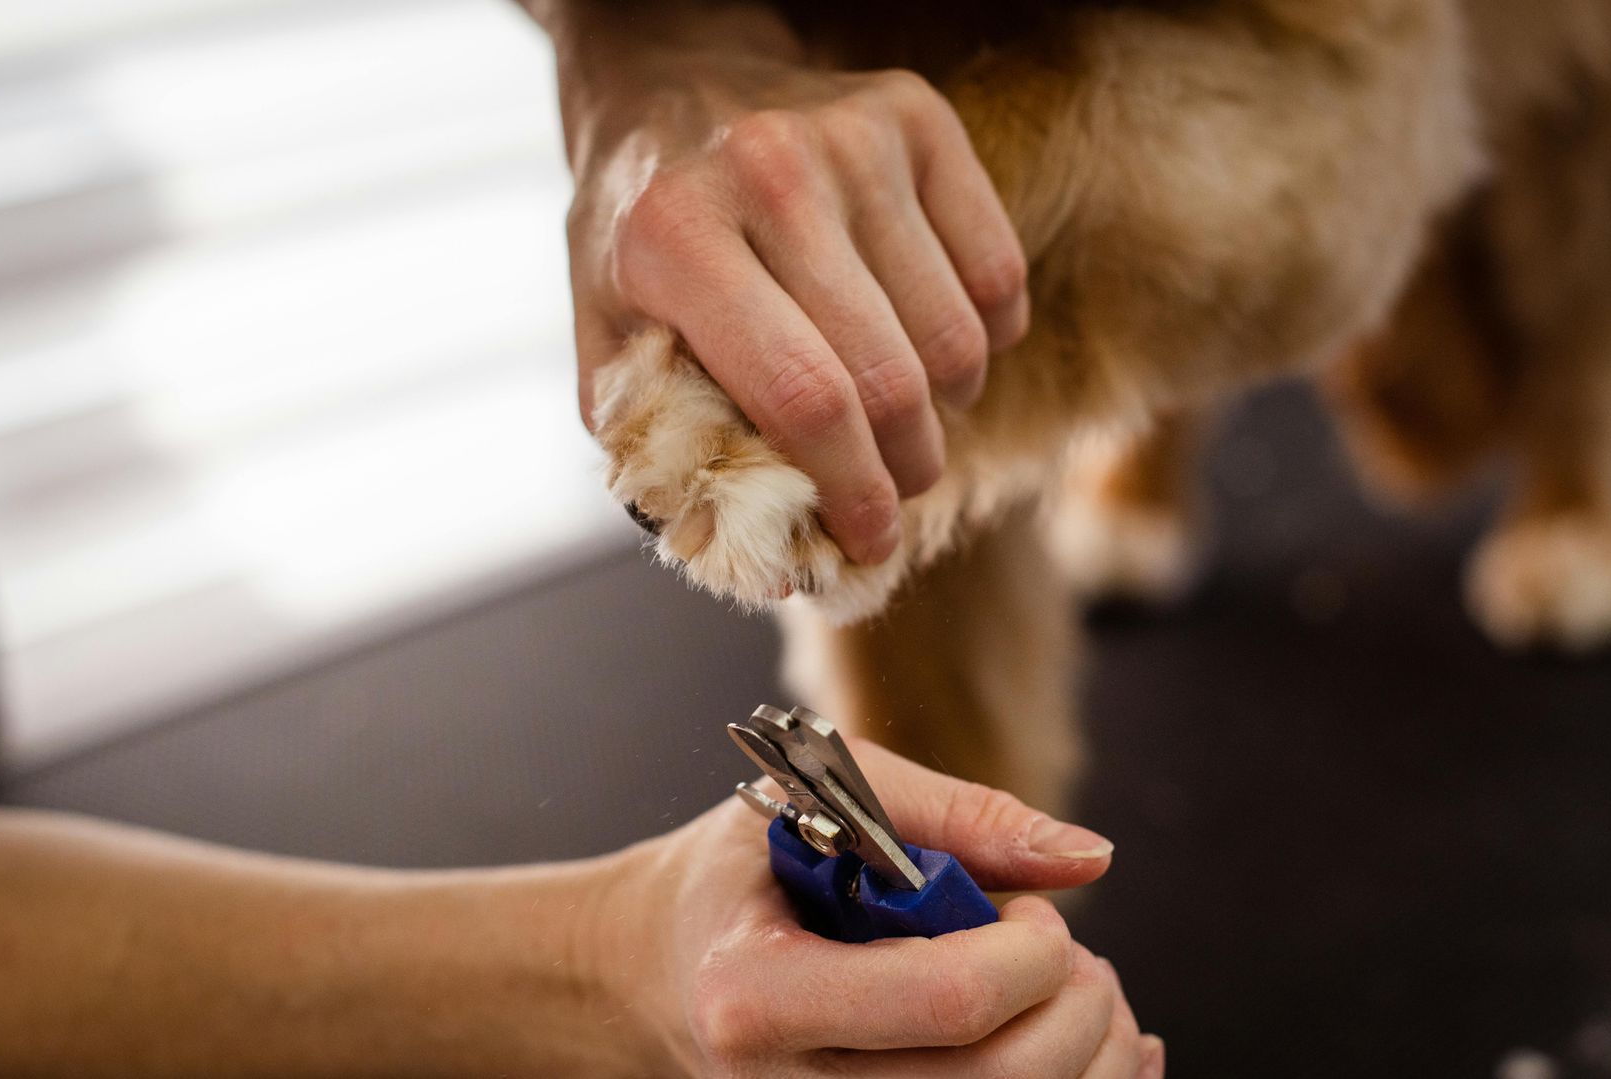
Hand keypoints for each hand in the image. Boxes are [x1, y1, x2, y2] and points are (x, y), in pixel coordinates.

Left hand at [562, 40, 1028, 565]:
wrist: (672, 87)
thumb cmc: (643, 240)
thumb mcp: (611, 342)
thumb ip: (666, 453)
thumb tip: (774, 562)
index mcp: (674, 236)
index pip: (804, 399)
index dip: (851, 493)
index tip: (870, 542)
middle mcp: (769, 171)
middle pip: (890, 380)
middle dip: (904, 470)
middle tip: (892, 492)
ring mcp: (855, 136)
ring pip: (957, 338)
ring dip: (944, 408)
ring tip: (898, 406)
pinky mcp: (920, 117)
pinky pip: (999, 275)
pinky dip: (983, 338)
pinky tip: (928, 337)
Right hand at [598, 741, 1162, 1076]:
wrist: (657, 970)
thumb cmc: (745, 875)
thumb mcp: (819, 801)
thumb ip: (957, 816)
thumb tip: (1088, 857)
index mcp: (757, 994)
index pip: (949, 1000)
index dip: (1031, 950)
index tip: (1032, 910)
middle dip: (1078, 1006)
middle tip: (1067, 953)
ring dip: (1090, 1053)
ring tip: (1070, 993)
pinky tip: (1091, 1047)